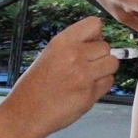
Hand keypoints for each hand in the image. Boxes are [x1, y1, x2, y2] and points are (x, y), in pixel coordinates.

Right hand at [4, 17, 118, 137]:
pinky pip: (109, 82)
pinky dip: (102, 85)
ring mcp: (83, 76)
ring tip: (89, 76)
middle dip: (99, 55)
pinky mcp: (89, 95)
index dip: (95, 35)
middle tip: (86, 65)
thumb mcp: (50, 53)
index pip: (95, 24)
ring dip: (104, 69)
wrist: (25, 112)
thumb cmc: (35, 84)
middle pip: (106, 46)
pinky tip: (86, 88)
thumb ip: (74, 45)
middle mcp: (74, 55)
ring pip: (112, 63)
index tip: (90, 44)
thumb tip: (98, 41)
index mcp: (62, 42)